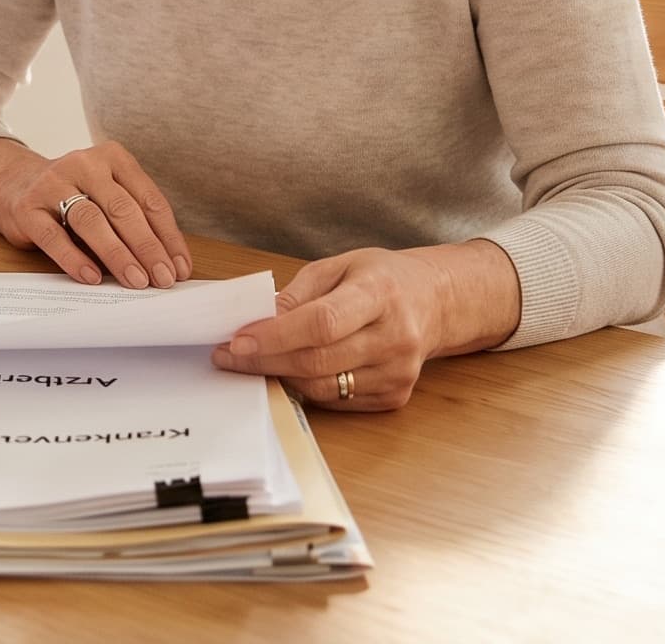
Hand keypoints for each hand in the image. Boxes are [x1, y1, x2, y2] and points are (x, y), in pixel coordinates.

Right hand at [0, 138, 191, 289]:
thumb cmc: (74, 195)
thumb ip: (133, 218)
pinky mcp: (27, 208)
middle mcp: (84, 164)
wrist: (13, 184)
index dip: (168, 236)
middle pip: (123, 209)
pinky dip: (74, 259)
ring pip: (91, 221)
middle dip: (148, 248)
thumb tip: (167, 263)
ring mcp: (52, 184)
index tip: (180, 267)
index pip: (149, 199)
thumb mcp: (107, 195)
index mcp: (112, 157)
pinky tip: (92, 277)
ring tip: (135, 281)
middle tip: (163, 279)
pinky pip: (53, 236)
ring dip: (117, 254)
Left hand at [212, 241, 518, 411]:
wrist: (436, 302)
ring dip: (281, 376)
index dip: (276, 336)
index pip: (322, 323)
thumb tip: (260, 319)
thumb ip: (300, 293)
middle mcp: (395, 337)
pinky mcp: (395, 395)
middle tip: (228, 355)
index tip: (237, 340)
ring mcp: (398, 372)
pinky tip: (292, 370)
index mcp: (380, 294)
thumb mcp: (341, 265)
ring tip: (254, 361)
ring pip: (323, 386)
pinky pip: (337, 400)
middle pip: (318, 360)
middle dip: (264, 361)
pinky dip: (308, 387)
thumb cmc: (382, 279)